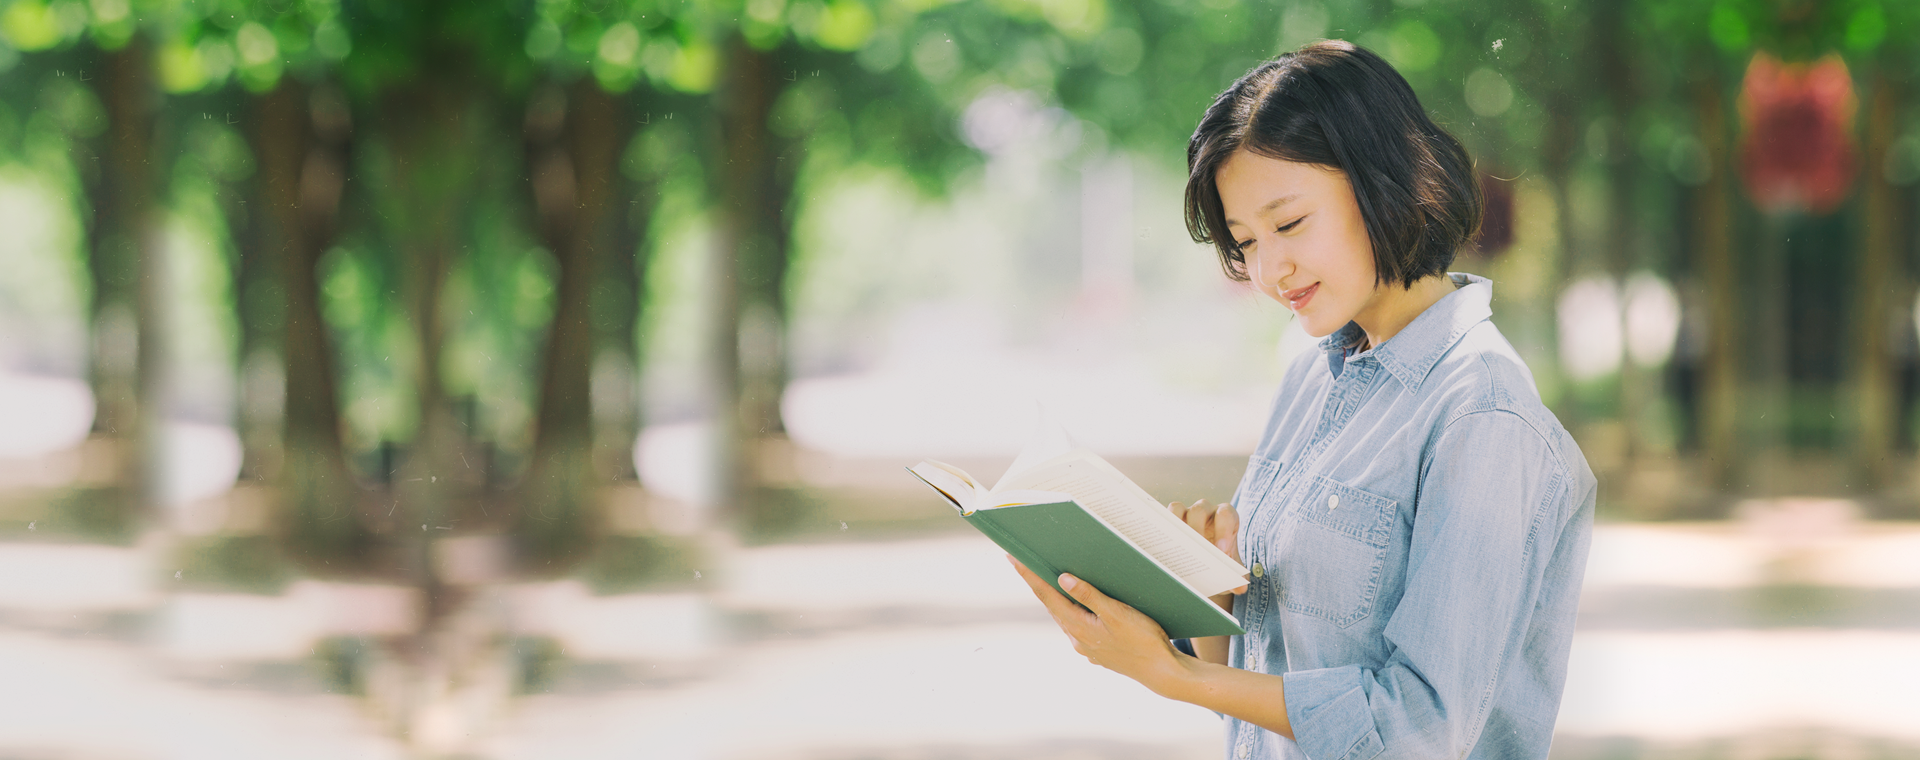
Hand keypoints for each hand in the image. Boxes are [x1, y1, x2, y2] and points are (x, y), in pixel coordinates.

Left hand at [1008, 556, 1189, 693]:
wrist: (1163, 672)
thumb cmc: (1143, 641)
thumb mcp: (1117, 613)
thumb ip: (1089, 595)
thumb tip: (1062, 579)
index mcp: (1078, 627)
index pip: (1047, 596)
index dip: (1030, 576)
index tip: (1013, 559)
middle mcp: (1078, 639)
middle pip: (1053, 605)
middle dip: (1040, 584)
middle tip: (1027, 562)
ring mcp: (1088, 647)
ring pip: (1067, 617)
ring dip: (1058, 598)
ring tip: (1050, 579)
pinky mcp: (1099, 651)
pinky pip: (1081, 626)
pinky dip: (1076, 611)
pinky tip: (1082, 605)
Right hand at [1169, 499, 1247, 609]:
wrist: (1209, 562)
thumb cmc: (1222, 561)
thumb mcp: (1231, 570)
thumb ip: (1238, 578)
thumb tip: (1240, 588)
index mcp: (1226, 517)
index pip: (1226, 515)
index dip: (1224, 530)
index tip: (1221, 552)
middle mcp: (1206, 510)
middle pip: (1199, 509)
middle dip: (1196, 529)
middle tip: (1194, 552)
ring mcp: (1185, 512)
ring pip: (1177, 508)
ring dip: (1174, 526)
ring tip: (1173, 547)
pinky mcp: (1170, 519)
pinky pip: (1162, 517)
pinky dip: (1161, 529)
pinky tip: (1159, 548)